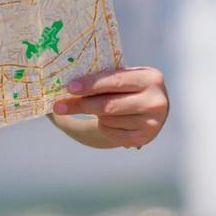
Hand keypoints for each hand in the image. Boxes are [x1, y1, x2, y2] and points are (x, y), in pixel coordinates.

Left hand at [52, 67, 167, 148]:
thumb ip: (104, 78)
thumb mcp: (125, 76)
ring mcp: (153, 122)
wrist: (152, 107)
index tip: (70, 87)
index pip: (115, 81)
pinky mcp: (144, 138)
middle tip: (59, 106)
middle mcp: (156, 101)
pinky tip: (107, 120)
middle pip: (109, 105)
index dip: (91, 84)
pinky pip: (112, 133)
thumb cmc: (131, 87)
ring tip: (94, 108)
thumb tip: (68, 85)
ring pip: (108, 120)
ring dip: (94, 115)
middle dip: (81, 105)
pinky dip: (103, 126)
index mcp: (151, 78)